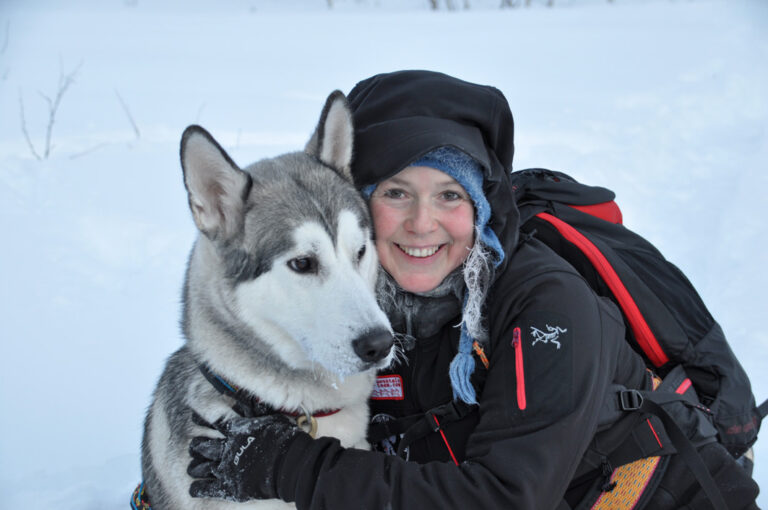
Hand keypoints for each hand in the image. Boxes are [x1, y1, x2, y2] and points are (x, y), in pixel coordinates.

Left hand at [188, 413, 304, 501]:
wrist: (290, 462)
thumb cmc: (283, 437)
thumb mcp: (271, 415)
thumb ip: (253, 404)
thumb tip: (241, 391)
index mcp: (236, 430)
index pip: (213, 422)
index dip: (201, 420)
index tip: (193, 418)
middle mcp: (227, 448)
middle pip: (202, 446)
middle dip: (197, 446)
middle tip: (195, 446)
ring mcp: (226, 468)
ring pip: (200, 467)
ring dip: (195, 467)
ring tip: (192, 467)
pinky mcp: (228, 486)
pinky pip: (205, 489)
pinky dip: (198, 488)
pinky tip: (195, 488)